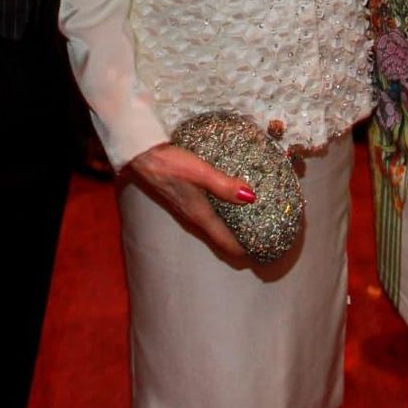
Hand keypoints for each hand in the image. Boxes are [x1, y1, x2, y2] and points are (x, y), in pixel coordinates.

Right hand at [127, 142, 254, 258]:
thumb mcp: (199, 172)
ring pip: (215, 227)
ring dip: (233, 229)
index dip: (246, 252)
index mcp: (200, 216)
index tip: (266, 251)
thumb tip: (251, 198)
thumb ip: (223, 185)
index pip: (226, 244)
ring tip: (253, 220)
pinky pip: (209, 215)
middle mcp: (194, 218)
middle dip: (243, 242)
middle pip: (222, 239)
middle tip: (265, 236)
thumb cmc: (169, 163)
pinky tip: (230, 201)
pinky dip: (224, 215)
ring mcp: (187, 210)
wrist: (140, 155)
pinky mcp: (184, 199)